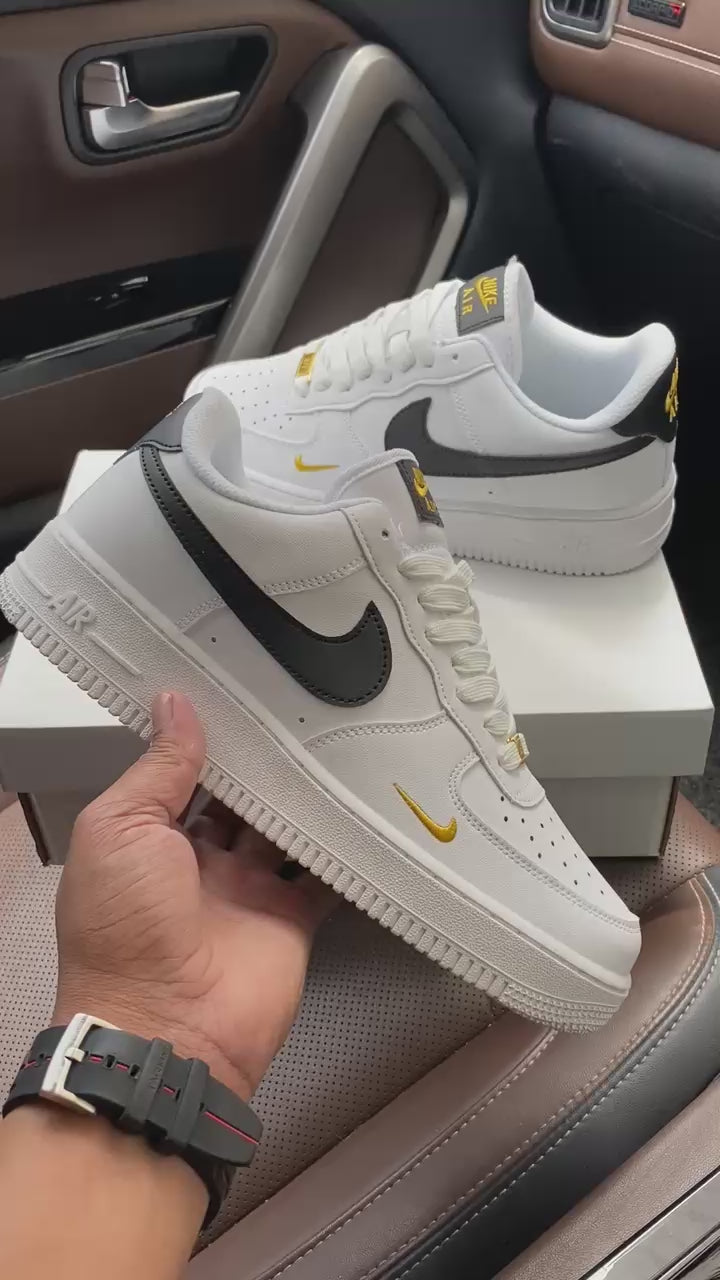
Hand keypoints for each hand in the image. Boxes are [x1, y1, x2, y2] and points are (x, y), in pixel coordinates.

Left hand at [54, 691, 334, 1099]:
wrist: (168, 1027)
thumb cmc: (124, 931)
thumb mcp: (120, 830)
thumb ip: (157, 769)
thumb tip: (174, 706)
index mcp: (150, 839)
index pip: (184, 774)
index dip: (208, 738)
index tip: (238, 692)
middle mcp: (200, 862)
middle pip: (241, 799)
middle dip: (264, 763)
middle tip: (298, 710)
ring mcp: (248, 890)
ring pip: (284, 828)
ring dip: (304, 796)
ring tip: (336, 742)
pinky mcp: (291, 916)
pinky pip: (323, 874)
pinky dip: (342, 848)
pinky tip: (362, 807)